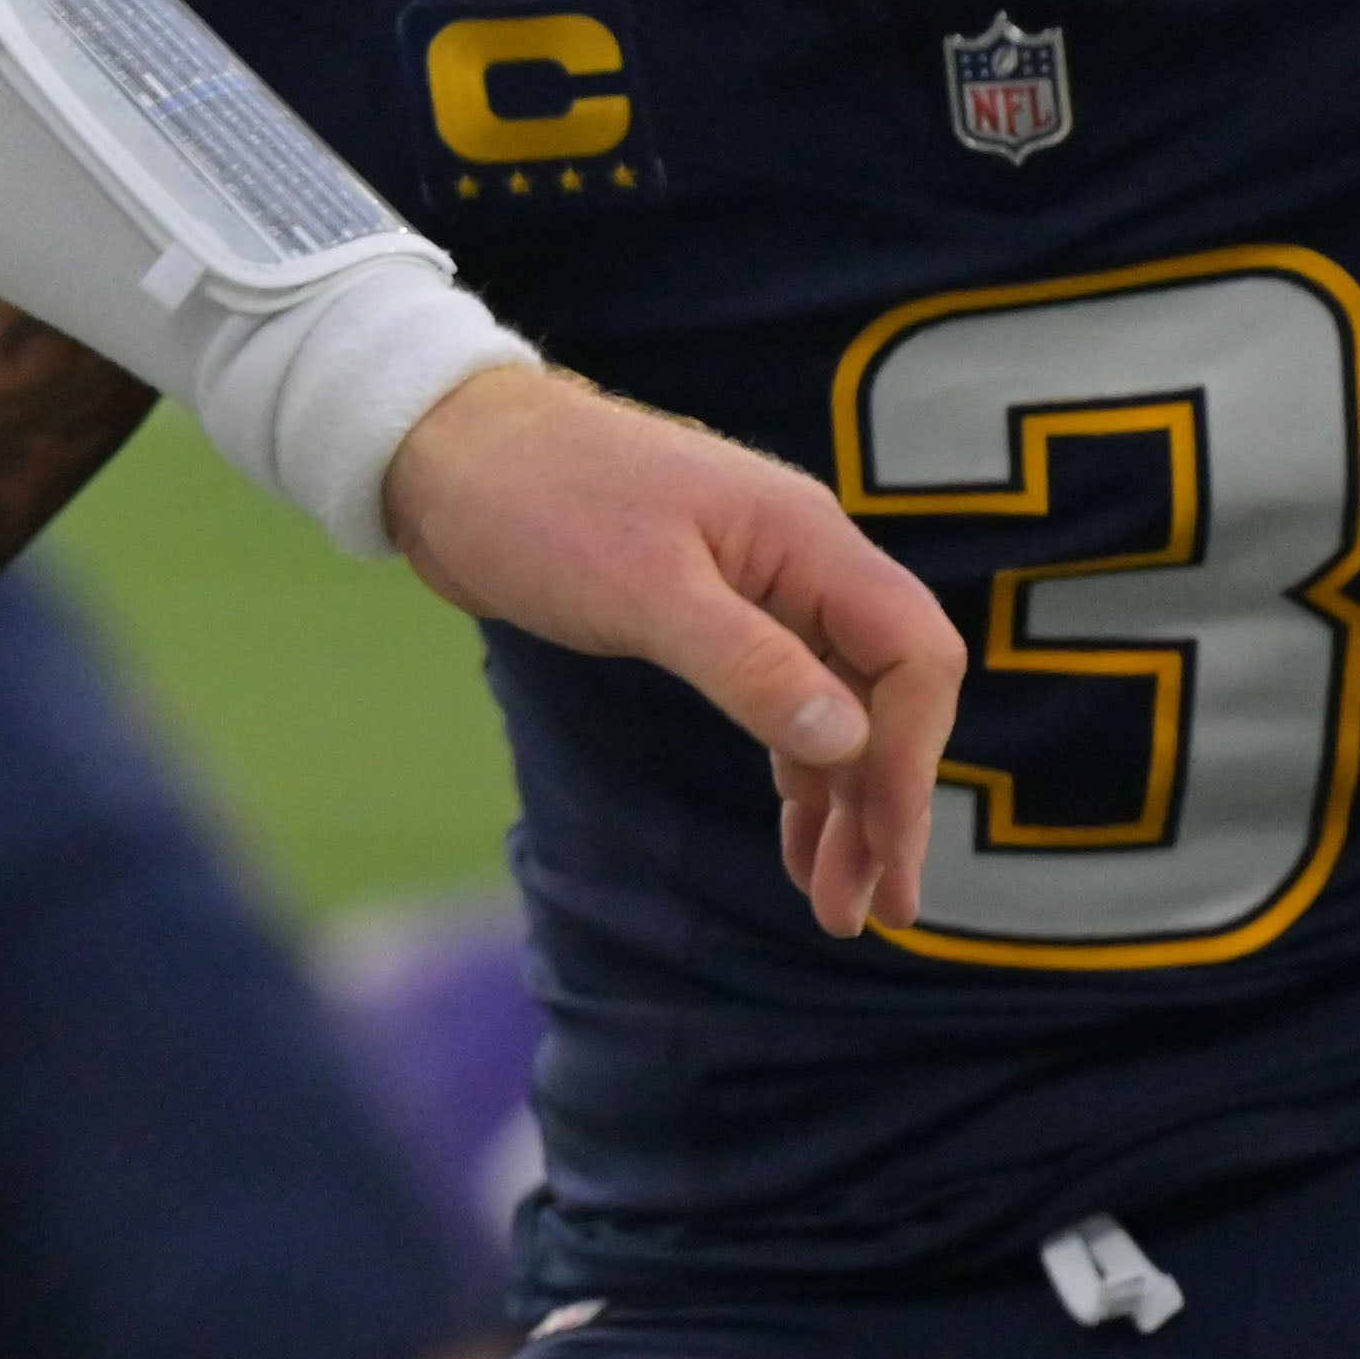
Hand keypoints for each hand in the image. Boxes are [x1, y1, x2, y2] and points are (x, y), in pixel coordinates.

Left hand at [384, 364, 963, 937]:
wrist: (446, 448)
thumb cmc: (539, 501)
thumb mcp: (645, 592)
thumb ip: (751, 664)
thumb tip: (851, 742)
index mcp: (805, 539)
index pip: (913, 655)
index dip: (911, 757)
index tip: (883, 848)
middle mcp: (800, 562)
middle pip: (886, 693)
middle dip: (885, 803)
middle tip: (868, 911)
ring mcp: (758, 588)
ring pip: (837, 708)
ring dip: (843, 804)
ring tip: (833, 902)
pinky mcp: (710, 613)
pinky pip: (784, 701)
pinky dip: (796, 774)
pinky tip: (797, 840)